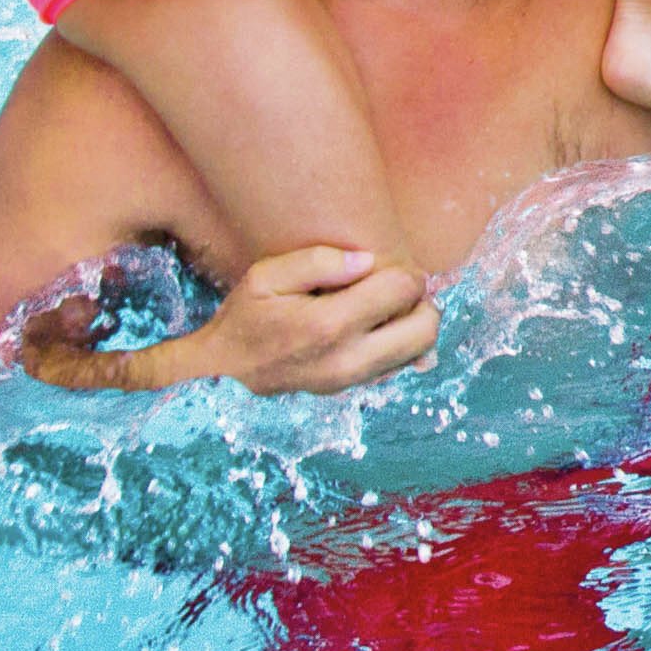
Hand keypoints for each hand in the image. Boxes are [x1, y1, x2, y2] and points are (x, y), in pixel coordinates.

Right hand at [188, 242, 437, 395]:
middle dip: (419, 299)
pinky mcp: (352, 389)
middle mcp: (349, 359)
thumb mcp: (266, 276)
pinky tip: (373, 328)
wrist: (224, 370)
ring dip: (414, 322)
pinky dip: (400, 343)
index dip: (400, 270)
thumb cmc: (246, 317)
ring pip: (421, 350)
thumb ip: (318, 261)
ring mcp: (353, 380)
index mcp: (329, 324)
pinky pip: (400, 365)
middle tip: (391, 287)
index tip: (378, 268)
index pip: (404, 289)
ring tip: (383, 306)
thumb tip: (367, 261)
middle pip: (426, 327)